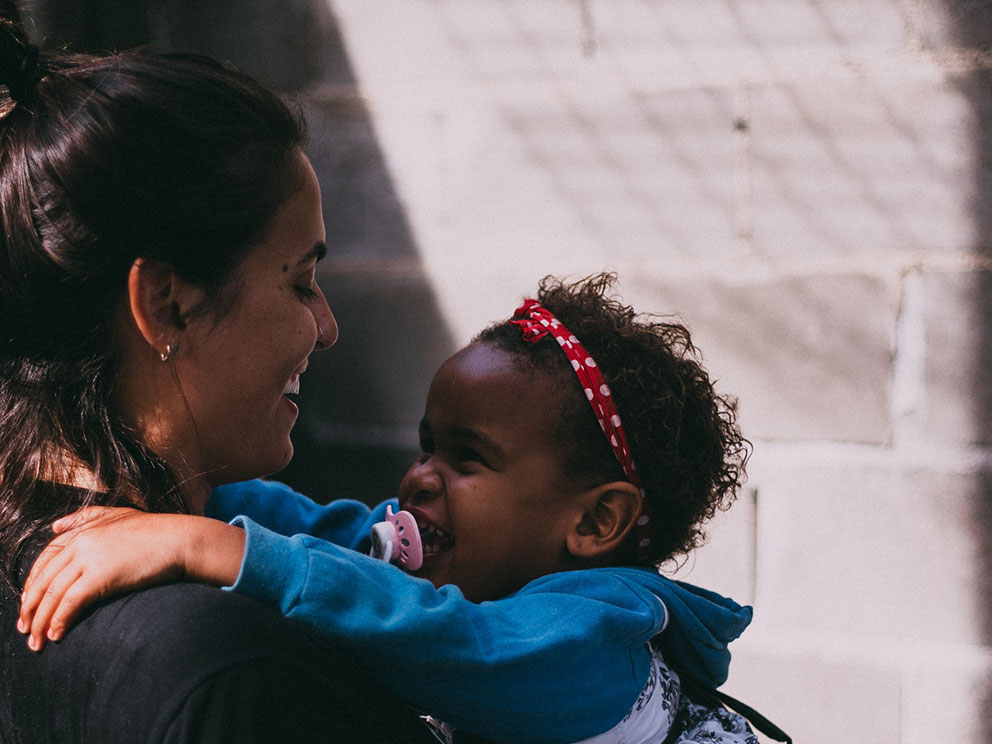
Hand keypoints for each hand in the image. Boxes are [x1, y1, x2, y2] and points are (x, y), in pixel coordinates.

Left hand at [17, 507, 244, 650]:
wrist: (179, 540)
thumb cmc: (154, 530)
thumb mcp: (117, 515)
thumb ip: (84, 517)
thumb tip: (55, 526)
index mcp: (82, 530)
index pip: (44, 560)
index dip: (31, 584)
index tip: (28, 603)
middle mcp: (80, 543)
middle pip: (43, 580)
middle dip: (30, 608)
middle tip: (26, 630)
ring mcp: (89, 559)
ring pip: (53, 594)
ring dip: (41, 621)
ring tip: (38, 641)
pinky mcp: (100, 576)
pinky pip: (71, 602)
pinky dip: (60, 620)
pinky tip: (57, 635)